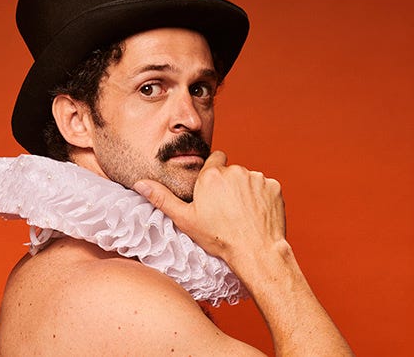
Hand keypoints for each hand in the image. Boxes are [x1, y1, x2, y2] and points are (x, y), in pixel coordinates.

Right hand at [133, 151, 286, 268]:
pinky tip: (257, 215)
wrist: (256, 252)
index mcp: (211, 175)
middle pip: (231, 171)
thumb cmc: (219, 238)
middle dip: (229, 184)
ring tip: (242, 214)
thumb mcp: (185, 220)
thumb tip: (139, 183)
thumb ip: (162, 198)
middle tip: (227, 209)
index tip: (214, 192)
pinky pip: (266, 187)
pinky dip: (262, 198)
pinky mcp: (274, 187)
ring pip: (248, 179)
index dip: (213, 175)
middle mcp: (234, 171)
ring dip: (246, 191)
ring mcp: (256, 178)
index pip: (214, 159)